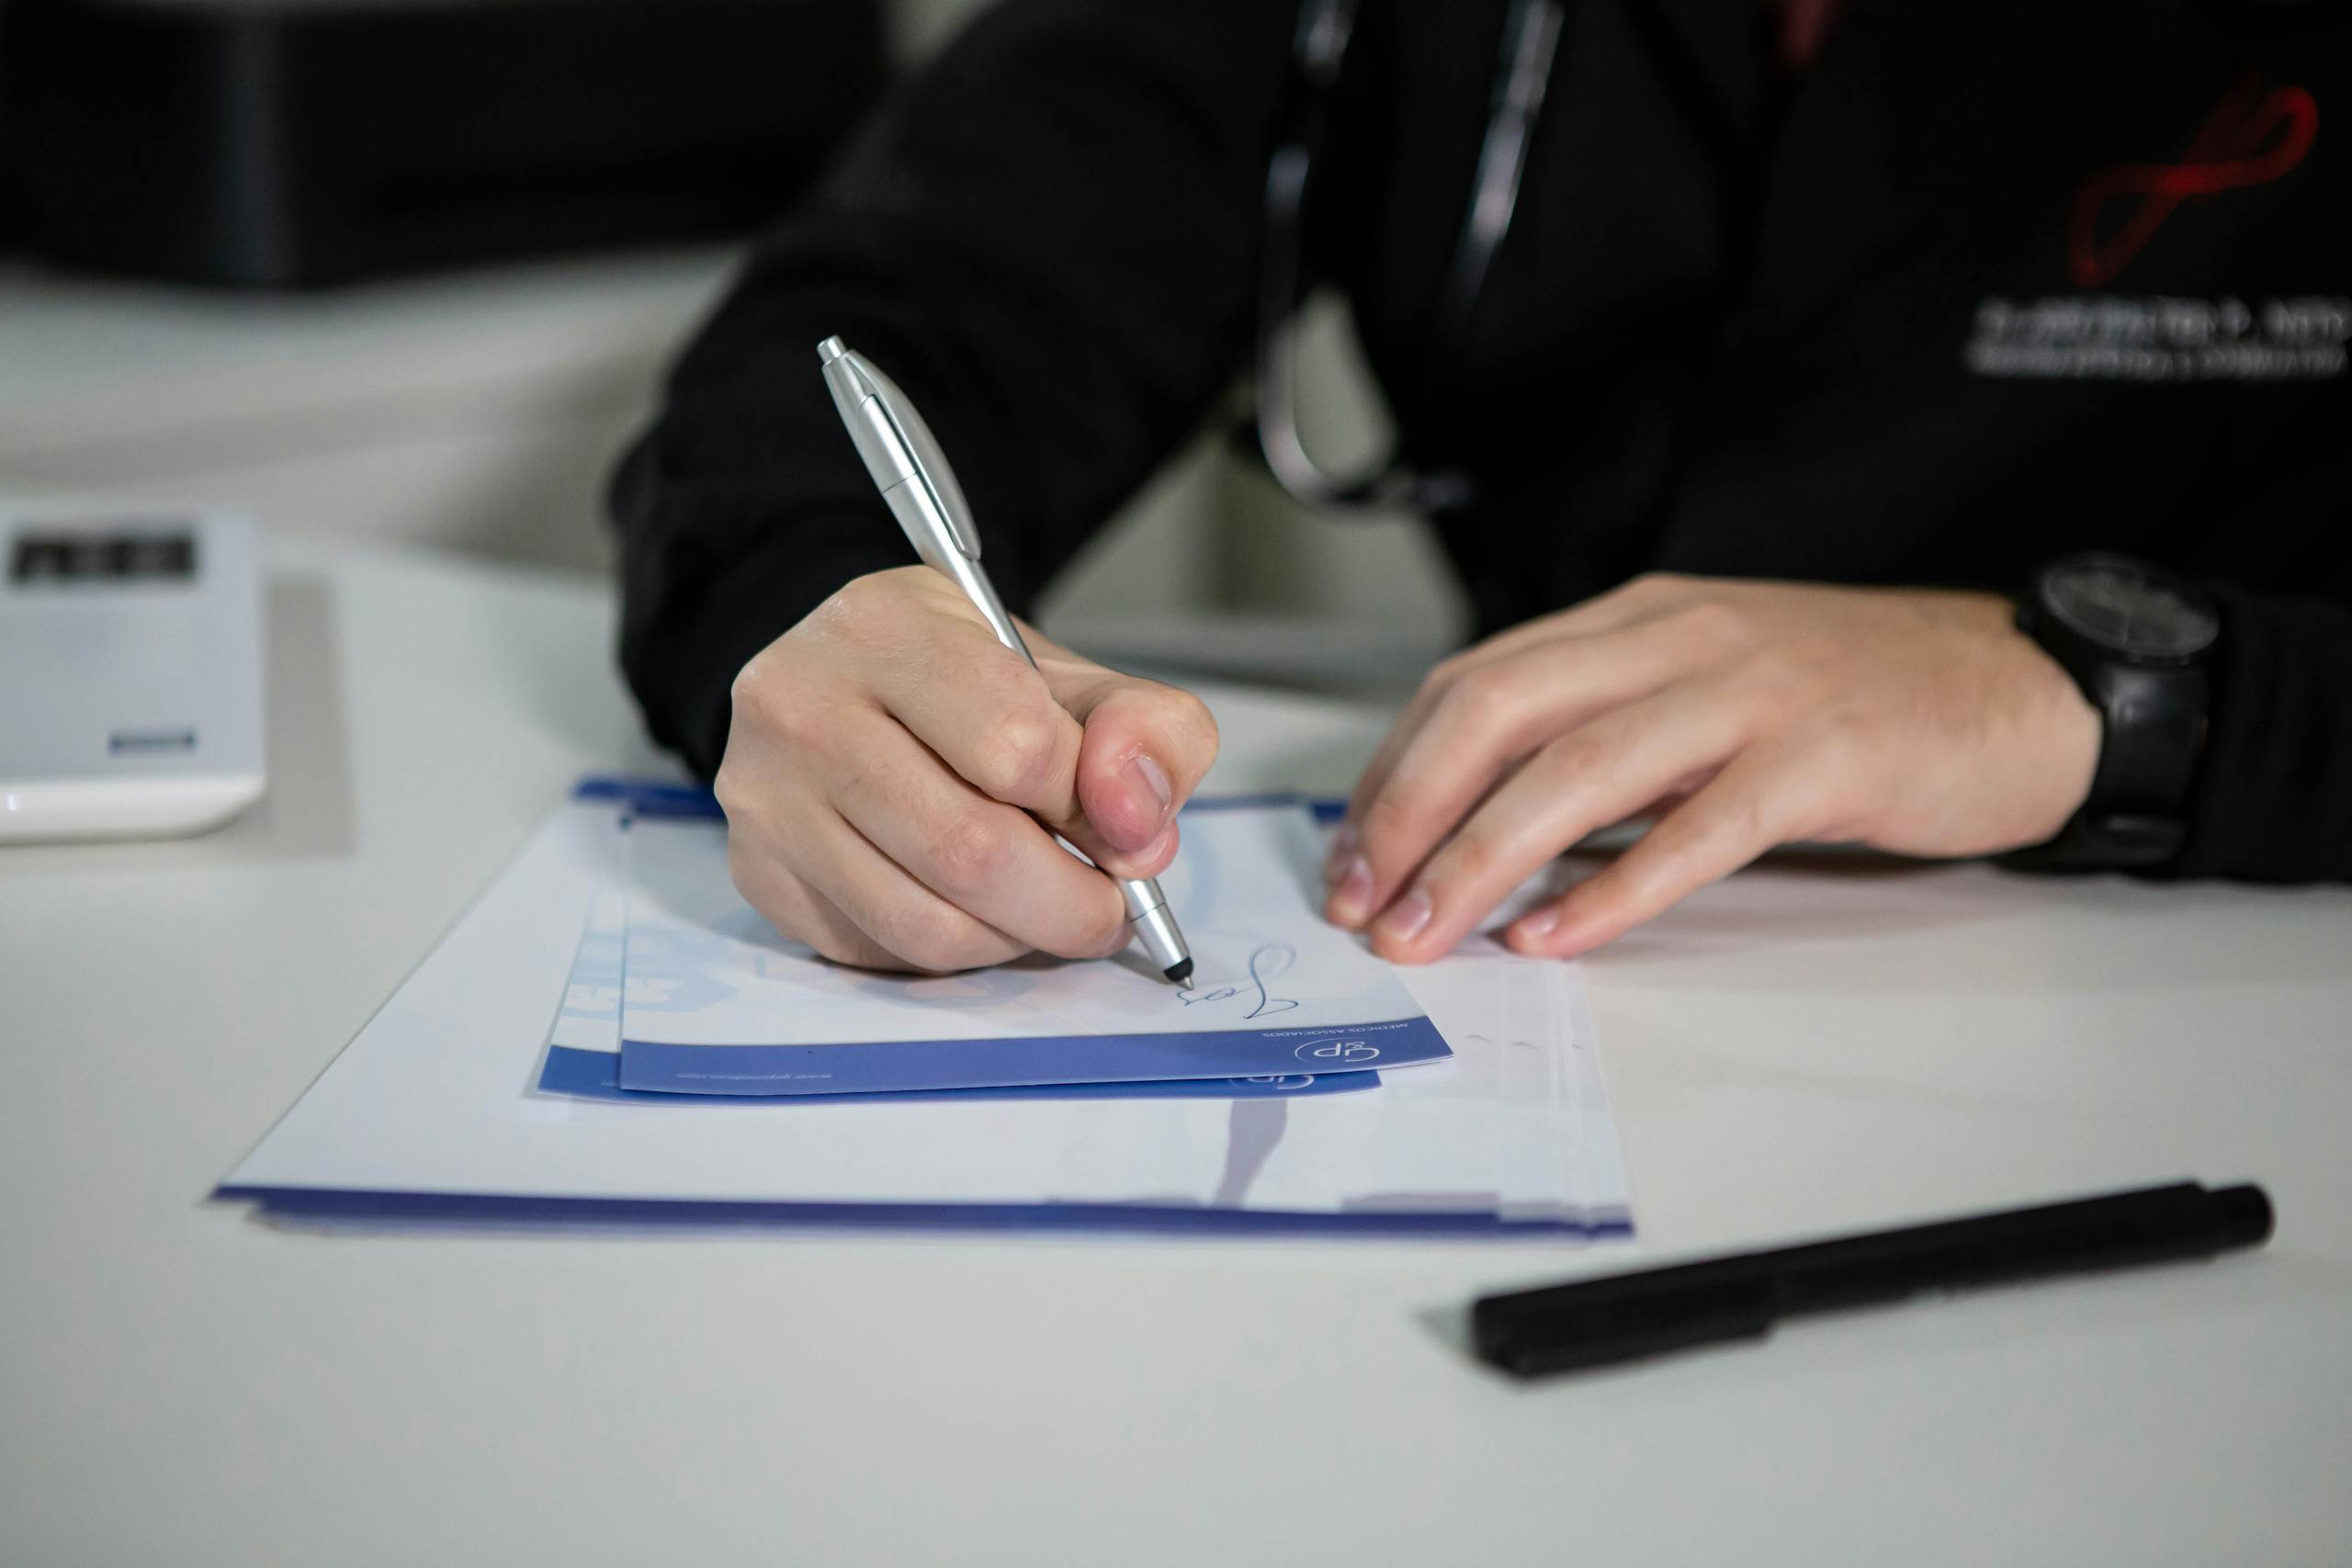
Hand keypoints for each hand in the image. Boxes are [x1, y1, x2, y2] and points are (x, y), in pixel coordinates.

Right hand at [718, 566, 1217, 972]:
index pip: (1017, 746)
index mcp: (885, 627)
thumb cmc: (963, 685)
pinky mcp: (760, 874)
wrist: (843, 692)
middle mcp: (802, 705)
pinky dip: (960, 951)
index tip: (1124, 830)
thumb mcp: (1065, 673)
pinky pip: (886, 951)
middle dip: (1072, 902)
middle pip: (971, 851)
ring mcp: (768, 797)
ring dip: (1018, 938)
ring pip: (929, 923)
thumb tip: (1137, 825)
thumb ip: (1143, 729)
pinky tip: (979, 912)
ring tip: (1049, 908)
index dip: (1096, 808)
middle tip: (1111, 906)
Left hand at [1323, 574, 2100, 961]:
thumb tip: (1478, 817)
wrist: (2019, 684)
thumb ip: (1602, 730)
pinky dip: (1616, 889)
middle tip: (1365, 902)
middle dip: (1412, 812)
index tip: (1353, 856)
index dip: (1397, 771)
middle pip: (1501, 712)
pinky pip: (1698, 829)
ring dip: (1485, 859)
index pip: (1475, 683)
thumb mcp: (1702, 688)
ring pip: (1580, 770)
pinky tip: (1558, 936)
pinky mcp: (1823, 758)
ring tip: (1430, 932)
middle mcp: (1678, 640)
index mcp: (1636, 620)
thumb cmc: (1852, 698)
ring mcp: (1751, 694)